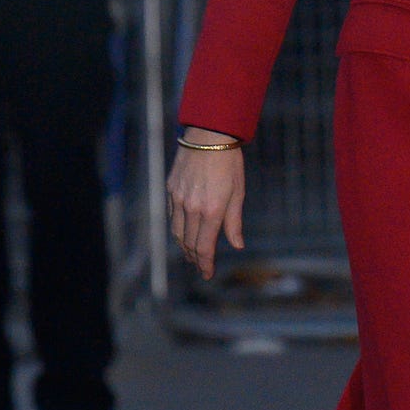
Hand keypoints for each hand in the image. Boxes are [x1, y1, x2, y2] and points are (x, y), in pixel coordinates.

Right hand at [166, 130, 245, 280]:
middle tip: (201, 267)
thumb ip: (234, 221)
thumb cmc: (229, 162)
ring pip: (177, 232)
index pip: (204, 247)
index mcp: (211, 211)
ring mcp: (179, 199)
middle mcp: (192, 208)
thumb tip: (237, 244)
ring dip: (184, 247)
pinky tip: (184, 233)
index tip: (207, 274)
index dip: (205, 264)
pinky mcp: (171, 189)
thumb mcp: (237, 192)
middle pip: (189, 243)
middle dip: (195, 259)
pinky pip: (173, 216)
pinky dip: (177, 229)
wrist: (209, 135)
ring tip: (192, 254)